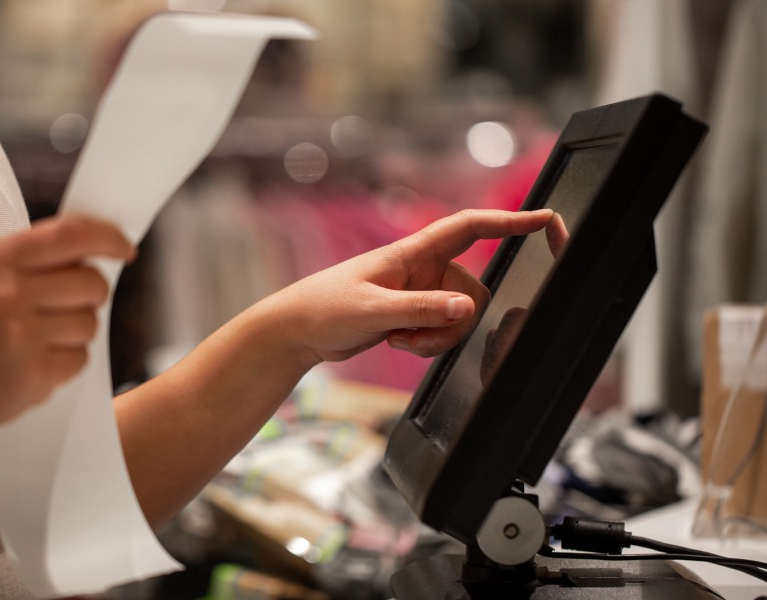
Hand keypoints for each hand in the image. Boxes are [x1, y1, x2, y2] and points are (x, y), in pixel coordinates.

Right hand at [0, 215, 134, 437]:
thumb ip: (26, 259)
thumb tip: (90, 252)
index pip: (72, 236)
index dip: (108, 238)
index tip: (125, 248)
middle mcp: (9, 296)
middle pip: (92, 284)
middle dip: (89, 294)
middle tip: (64, 305)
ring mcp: (23, 338)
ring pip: (90, 323)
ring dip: (75, 330)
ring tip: (36, 338)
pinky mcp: (35, 376)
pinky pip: (80, 359)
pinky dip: (65, 361)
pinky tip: (32, 362)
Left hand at [273, 208, 553, 361]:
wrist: (298, 329)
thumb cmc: (325, 306)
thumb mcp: (373, 310)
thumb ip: (420, 310)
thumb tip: (464, 308)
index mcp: (413, 252)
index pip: (470, 228)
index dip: (509, 222)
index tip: (545, 220)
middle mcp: (422, 269)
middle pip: (473, 293)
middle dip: (452, 322)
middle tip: (411, 335)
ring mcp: (420, 292)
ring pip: (460, 318)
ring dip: (436, 338)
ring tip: (397, 339)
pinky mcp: (414, 314)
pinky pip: (443, 332)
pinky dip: (426, 344)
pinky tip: (396, 342)